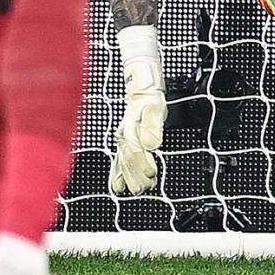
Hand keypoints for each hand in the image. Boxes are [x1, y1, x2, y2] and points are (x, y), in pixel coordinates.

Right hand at [108, 49, 166, 195]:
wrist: (140, 84)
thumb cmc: (149, 96)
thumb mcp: (156, 107)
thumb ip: (153, 125)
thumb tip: (152, 144)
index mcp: (132, 127)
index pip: (136, 150)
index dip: (144, 164)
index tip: (152, 174)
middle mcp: (125, 134)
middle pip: (129, 159)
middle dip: (136, 176)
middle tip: (144, 188)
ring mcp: (123, 137)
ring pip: (123, 161)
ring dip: (130, 177)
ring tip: (137, 189)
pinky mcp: (124, 139)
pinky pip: (118, 159)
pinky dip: (118, 173)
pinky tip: (118, 186)